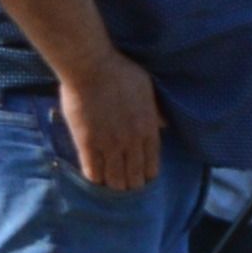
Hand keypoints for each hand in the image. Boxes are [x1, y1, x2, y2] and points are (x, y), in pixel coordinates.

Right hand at [52, 54, 162, 195]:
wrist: (91, 66)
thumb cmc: (120, 72)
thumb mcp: (147, 89)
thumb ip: (155, 111)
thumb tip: (165, 124)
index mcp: (147, 128)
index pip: (152, 163)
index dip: (148, 175)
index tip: (144, 178)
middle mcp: (131, 141)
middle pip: (134, 176)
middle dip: (132, 184)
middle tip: (127, 186)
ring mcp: (109, 144)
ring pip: (114, 178)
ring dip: (114, 185)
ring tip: (111, 186)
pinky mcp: (87, 143)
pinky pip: (93, 170)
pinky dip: (95, 177)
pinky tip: (94, 177)